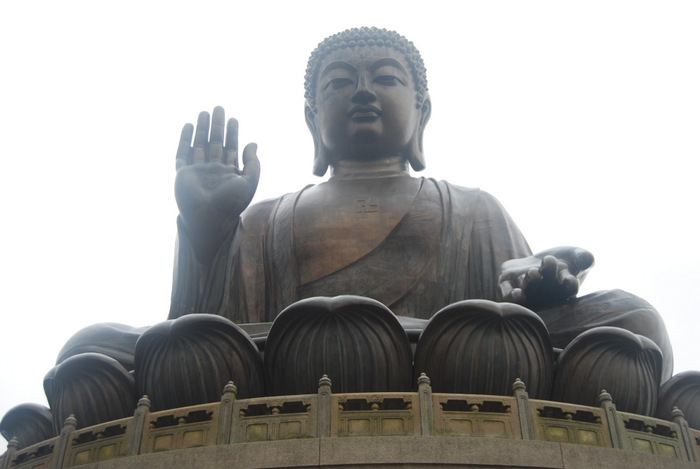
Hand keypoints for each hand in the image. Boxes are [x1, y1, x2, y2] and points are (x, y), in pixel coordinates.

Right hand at [175, 106, 259, 260]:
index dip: (232, 133)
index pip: (231, 148)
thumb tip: (253, 143)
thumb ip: (253, 163)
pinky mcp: (183, 173)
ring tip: (205, 112)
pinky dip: (185, 139)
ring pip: (199, 144)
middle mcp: (212, 170)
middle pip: (215, 143)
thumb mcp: (249, 182)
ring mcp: (197, 171)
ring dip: (202, 129)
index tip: (234, 119)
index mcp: (228, 173)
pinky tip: (189, 126)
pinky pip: (183, 153)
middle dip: (217, 126)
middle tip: (219, 108)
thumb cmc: (231, 203)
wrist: (209, 218)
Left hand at [498, 247, 593, 307]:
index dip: (570, 285)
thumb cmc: (566, 259)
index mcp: (566, 288)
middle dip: (548, 274)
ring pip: (529, 292)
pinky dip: (512, 295)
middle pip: (548, 288)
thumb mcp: (577, 255)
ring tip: (534, 272)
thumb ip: (584, 257)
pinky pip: (510, 295)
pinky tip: (516, 292)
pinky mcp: (511, 288)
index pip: (570, 288)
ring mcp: (529, 293)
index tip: (569, 278)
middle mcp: (547, 295)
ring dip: (531, 284)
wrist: (541, 262)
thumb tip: (588, 258)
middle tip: (551, 260)